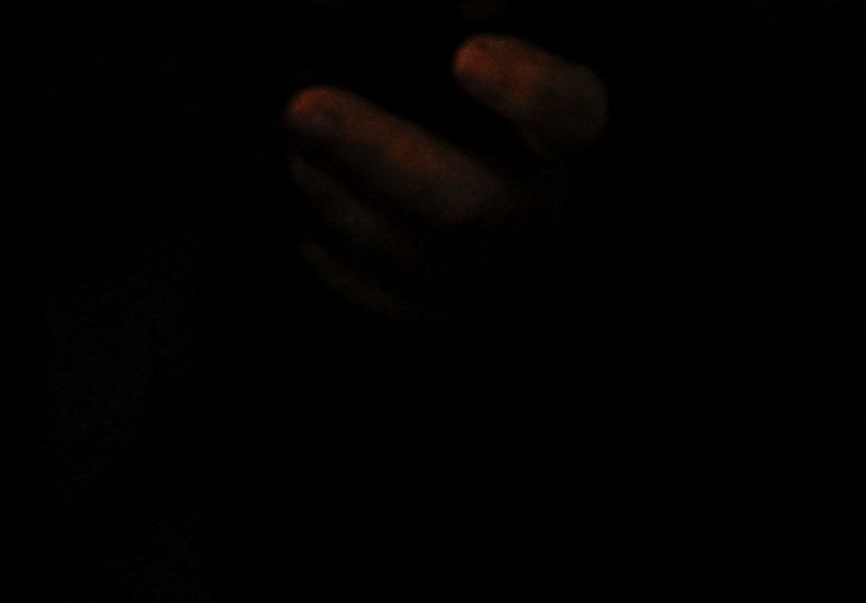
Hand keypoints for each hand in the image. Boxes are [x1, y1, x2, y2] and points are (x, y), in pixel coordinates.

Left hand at [284, 36, 608, 321]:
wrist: (438, 160)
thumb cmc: (453, 96)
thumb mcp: (462, 45)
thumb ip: (459, 19)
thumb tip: (458, 13)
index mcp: (564, 129)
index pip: (571, 116)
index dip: (528, 95)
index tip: (467, 57)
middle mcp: (535, 209)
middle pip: (466, 206)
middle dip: (373, 155)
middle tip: (303, 109)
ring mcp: (489, 272)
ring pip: (410, 259)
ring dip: (335, 197)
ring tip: (295, 144)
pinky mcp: (439, 310)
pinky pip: (376, 297)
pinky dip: (327, 248)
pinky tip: (303, 196)